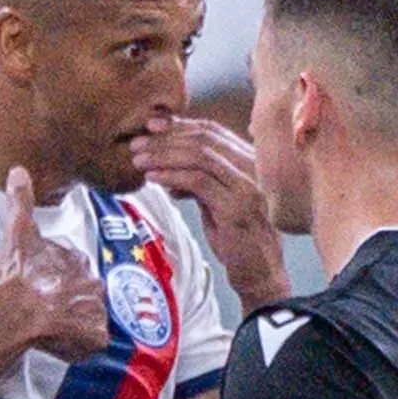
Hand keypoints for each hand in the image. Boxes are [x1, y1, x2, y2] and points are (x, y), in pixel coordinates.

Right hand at [0, 165, 113, 364]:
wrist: (19, 310)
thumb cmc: (18, 275)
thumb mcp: (18, 231)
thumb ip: (21, 201)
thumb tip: (19, 170)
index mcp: (76, 260)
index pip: (73, 266)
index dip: (58, 276)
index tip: (44, 282)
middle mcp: (91, 284)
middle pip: (84, 293)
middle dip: (69, 300)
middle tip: (47, 307)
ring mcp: (95, 311)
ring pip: (89, 317)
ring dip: (74, 322)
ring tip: (51, 327)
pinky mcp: (95, 337)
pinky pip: (92, 343)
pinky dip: (79, 345)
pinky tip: (60, 341)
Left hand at [130, 112, 285, 310]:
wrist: (260, 274)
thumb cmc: (237, 239)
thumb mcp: (216, 202)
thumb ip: (199, 181)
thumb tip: (166, 169)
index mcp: (249, 160)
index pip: (212, 131)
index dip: (179, 125)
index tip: (150, 125)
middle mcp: (253, 167)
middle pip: (204, 139)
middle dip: (166, 138)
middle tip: (137, 143)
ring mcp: (247, 186)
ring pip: (199, 156)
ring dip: (164, 155)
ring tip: (139, 160)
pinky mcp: (236, 207)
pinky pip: (198, 182)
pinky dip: (171, 176)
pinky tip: (153, 178)